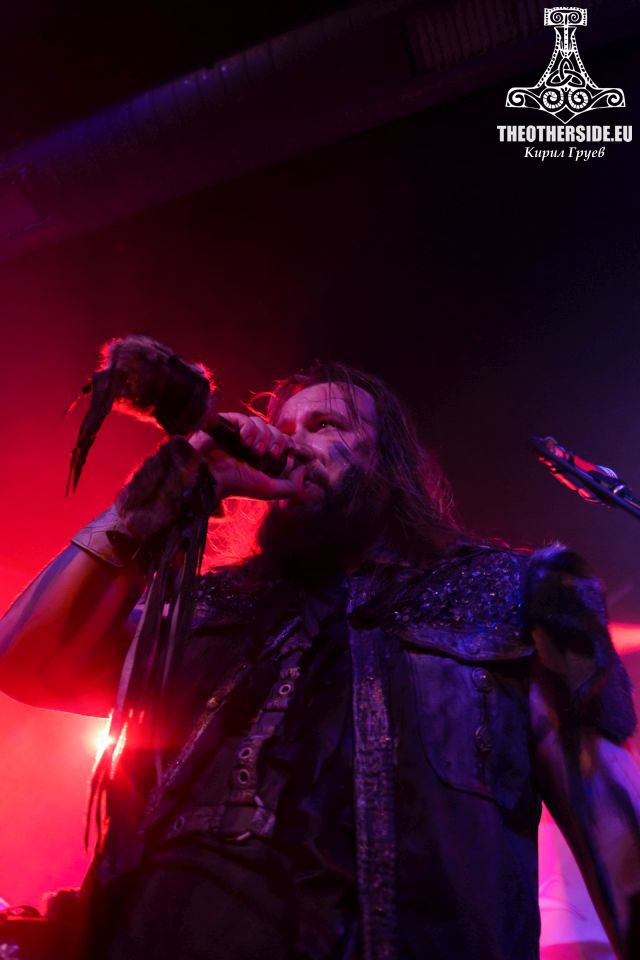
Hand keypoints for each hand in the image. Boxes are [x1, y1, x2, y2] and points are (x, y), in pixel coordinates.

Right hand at [189, 412, 327, 501]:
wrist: (208, 479)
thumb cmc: (236, 486)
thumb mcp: (268, 490)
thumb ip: (291, 487)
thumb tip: (304, 470)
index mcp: (260, 458)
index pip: (281, 442)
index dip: (290, 444)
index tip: (298, 450)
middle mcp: (250, 444)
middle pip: (273, 430)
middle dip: (276, 441)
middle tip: (270, 454)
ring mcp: (237, 433)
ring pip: (260, 423)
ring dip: (262, 436)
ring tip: (254, 450)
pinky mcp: (225, 424)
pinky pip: (243, 417)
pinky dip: (248, 428)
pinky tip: (244, 440)